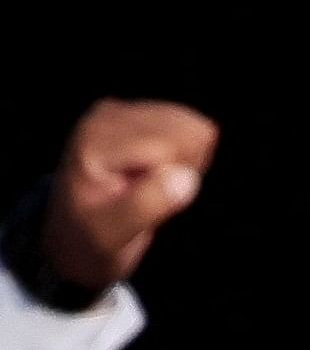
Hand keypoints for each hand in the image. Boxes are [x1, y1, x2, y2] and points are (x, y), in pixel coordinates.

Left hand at [41, 100, 217, 296]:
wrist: (71, 234)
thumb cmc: (88, 239)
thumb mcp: (109, 236)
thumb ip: (144, 206)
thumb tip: (184, 178)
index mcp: (95, 140)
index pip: (168, 147)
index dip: (171, 179)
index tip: (143, 202)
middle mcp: (109, 116)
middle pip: (189, 131)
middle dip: (182, 168)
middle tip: (148, 195)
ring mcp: (127, 111)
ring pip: (197, 129)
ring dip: (185, 163)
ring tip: (150, 186)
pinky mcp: (143, 113)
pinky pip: (194, 129)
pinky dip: (185, 156)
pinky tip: (155, 174)